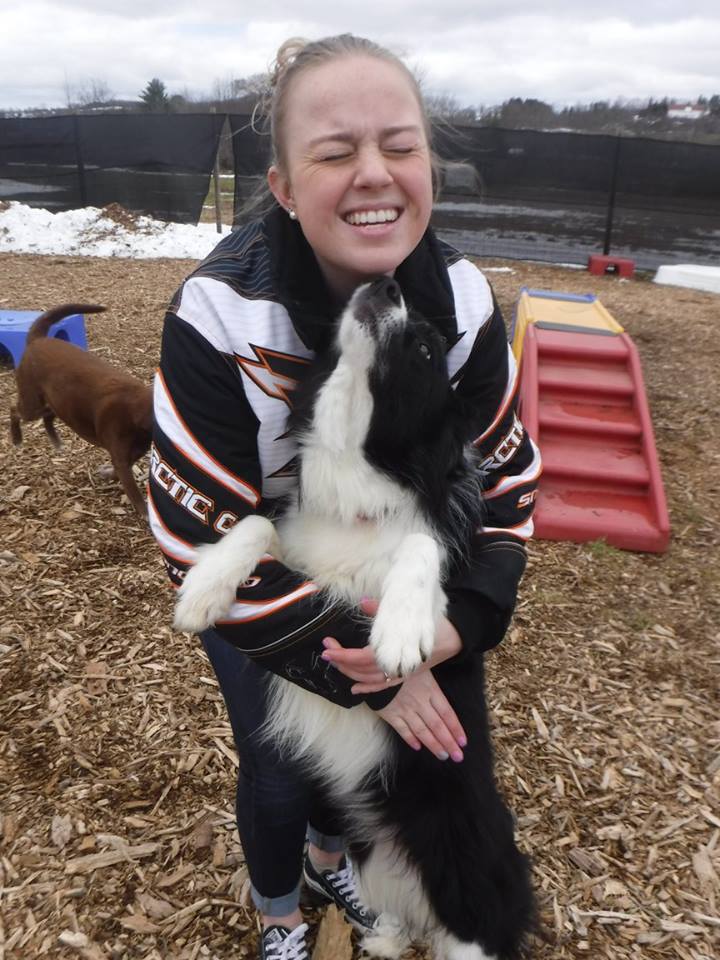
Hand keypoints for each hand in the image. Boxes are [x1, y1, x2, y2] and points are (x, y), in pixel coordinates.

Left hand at [320, 599, 462, 694]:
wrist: (455, 637)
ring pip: (370, 679)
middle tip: (326, 652)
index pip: (364, 657)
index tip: (328, 649)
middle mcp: (397, 665)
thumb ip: (385, 610)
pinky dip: (367, 688)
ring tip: (335, 663)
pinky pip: (382, 686)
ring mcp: (401, 672)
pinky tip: (355, 688)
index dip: (344, 655)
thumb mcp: (411, 611)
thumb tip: (364, 602)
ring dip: (350, 673)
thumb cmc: (432, 623)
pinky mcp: (404, 675)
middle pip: (363, 670)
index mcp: (397, 650)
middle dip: (342, 662)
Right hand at [375, 669, 466, 761]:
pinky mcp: (390, 714)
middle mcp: (420, 702)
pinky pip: (402, 730)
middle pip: (437, 726)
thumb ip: (433, 678)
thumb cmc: (401, 664)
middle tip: (458, 756)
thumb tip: (448, 673)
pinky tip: (418, 747)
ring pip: (422, 731)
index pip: (447, 713)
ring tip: (443, 755)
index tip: (463, 742)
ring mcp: (405, 709)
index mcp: (430, 689)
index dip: (456, 728)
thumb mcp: (422, 665)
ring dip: (433, 745)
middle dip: (448, 742)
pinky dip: (410, 739)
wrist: (375, 665)